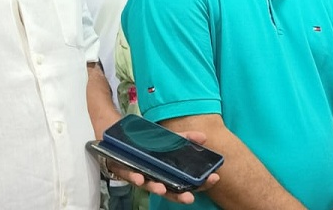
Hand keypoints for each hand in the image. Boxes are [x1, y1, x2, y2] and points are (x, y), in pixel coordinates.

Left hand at [105, 130, 219, 204]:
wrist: (118, 134)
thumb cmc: (145, 143)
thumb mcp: (166, 139)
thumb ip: (184, 138)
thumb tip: (204, 137)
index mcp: (167, 173)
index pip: (187, 182)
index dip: (200, 183)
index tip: (214, 178)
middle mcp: (155, 178)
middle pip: (169, 191)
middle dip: (179, 196)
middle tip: (190, 198)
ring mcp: (139, 175)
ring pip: (148, 185)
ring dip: (155, 188)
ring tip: (162, 189)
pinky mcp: (122, 169)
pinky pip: (128, 175)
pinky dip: (134, 176)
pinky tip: (140, 177)